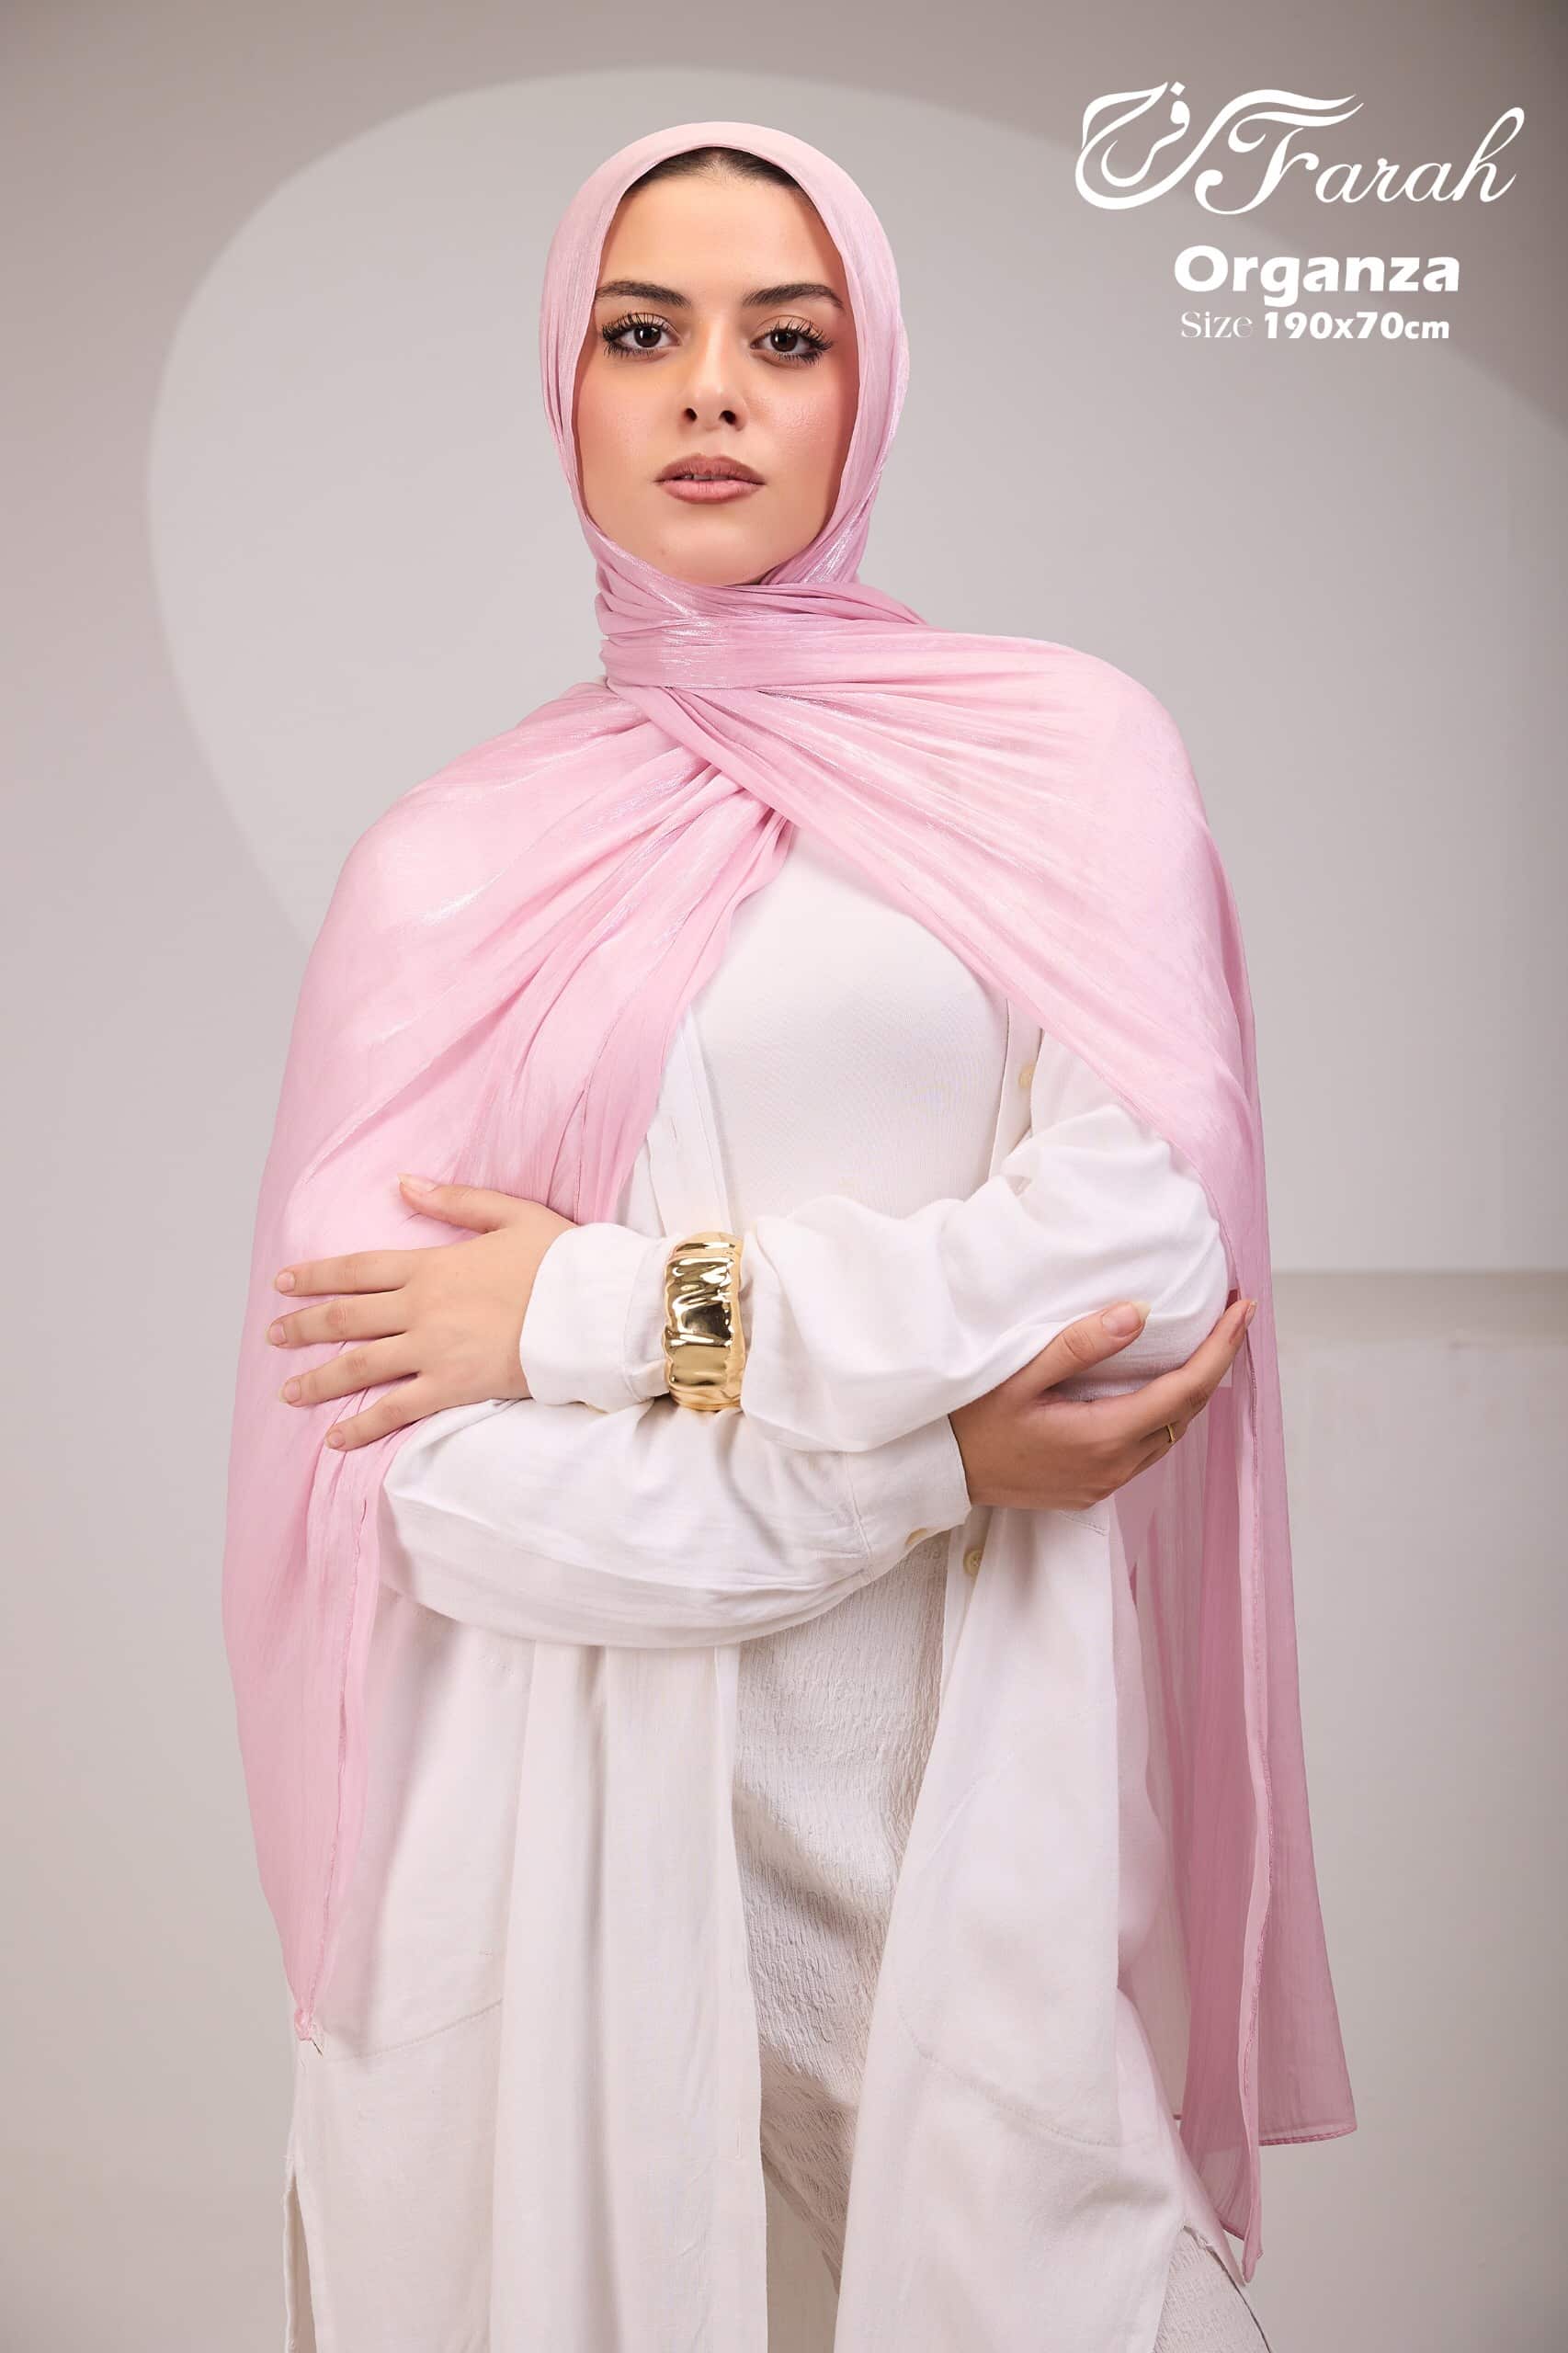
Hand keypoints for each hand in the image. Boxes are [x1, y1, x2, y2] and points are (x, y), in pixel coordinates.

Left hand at [266, 1175, 574, 1451]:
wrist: (593, 1308)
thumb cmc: (562, 1260)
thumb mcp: (511, 1213)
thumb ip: (454, 1200)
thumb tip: (405, 1182)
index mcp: (432, 1265)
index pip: (357, 1270)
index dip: (315, 1276)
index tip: (283, 1283)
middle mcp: (422, 1307)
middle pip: (345, 1318)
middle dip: (303, 1327)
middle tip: (273, 1335)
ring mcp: (434, 1349)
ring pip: (359, 1366)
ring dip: (319, 1380)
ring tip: (289, 1392)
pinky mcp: (453, 1386)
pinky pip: (396, 1409)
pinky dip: (362, 1425)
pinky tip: (336, 1438)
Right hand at [948, 1295, 1255, 1512]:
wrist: (937, 1472)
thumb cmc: (969, 1421)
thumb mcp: (1018, 1375)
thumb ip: (1079, 1345)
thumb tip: (1138, 1315)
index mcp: (1103, 1436)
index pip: (1185, 1389)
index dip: (1222, 1348)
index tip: (1244, 1309)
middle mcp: (1114, 1466)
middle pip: (1187, 1412)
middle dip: (1217, 1361)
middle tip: (1233, 1314)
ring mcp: (1104, 1481)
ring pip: (1171, 1432)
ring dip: (1192, 1389)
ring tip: (1206, 1344)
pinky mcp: (1091, 1487)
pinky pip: (1146, 1448)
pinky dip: (1165, 1413)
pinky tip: (1159, 1385)